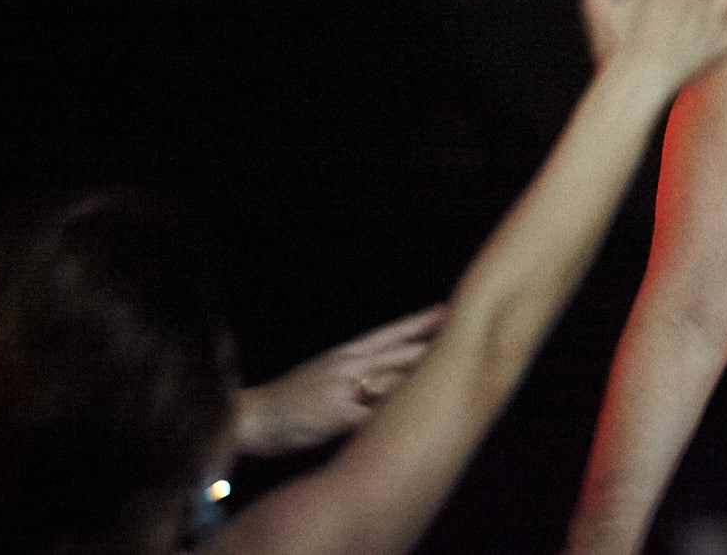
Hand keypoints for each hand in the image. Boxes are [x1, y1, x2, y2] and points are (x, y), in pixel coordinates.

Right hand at [232, 304, 445, 456]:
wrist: (253, 417)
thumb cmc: (291, 400)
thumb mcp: (325, 374)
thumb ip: (359, 372)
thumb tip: (393, 375)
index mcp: (346, 354)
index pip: (392, 332)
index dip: (422, 322)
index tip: (450, 309)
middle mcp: (348, 365)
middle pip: (402, 353)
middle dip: (436, 347)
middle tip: (472, 334)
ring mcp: (344, 389)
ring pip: (394, 381)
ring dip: (424, 379)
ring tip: (459, 372)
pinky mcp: (338, 416)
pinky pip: (374, 416)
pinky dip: (396, 416)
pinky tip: (418, 417)